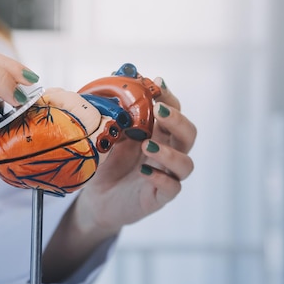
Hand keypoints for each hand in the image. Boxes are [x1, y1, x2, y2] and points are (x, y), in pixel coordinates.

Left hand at [74, 77, 196, 235]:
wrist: (96, 199)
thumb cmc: (106, 164)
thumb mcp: (107, 136)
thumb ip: (113, 116)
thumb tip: (107, 86)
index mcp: (157, 133)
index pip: (174, 111)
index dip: (169, 97)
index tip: (156, 84)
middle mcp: (167, 152)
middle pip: (188, 134)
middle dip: (177, 120)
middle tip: (159, 111)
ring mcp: (166, 175)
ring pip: (185, 163)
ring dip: (170, 152)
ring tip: (147, 145)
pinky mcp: (158, 197)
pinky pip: (172, 188)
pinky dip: (162, 179)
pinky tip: (145, 172)